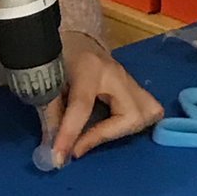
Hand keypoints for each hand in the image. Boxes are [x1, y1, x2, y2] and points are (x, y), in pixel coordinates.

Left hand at [47, 32, 163, 165]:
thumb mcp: (49, 78)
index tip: (59, 158)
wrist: (77, 38)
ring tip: (98, 135)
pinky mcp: (135, 87)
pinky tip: (112, 128)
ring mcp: (130, 80)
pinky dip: (130, 125)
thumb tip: (50, 148)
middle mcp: (117, 74)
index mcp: (90, 68)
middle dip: (107, 135)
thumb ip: (50, 112)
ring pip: (147, 113)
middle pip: (131, 114)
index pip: (83, 106)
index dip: (70, 134)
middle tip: (80, 144)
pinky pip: (147, 110)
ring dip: (123, 131)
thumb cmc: (61, 56)